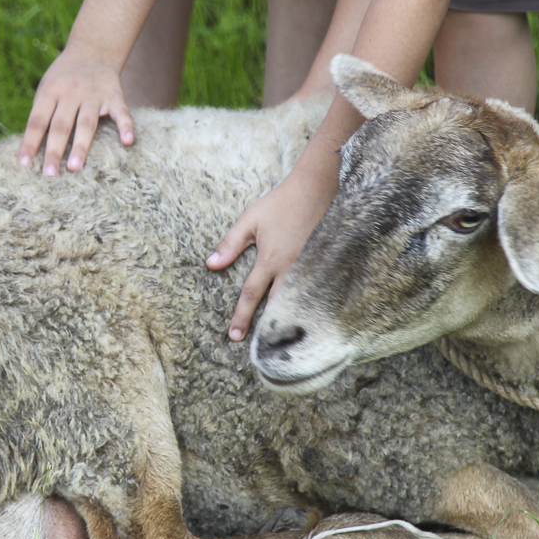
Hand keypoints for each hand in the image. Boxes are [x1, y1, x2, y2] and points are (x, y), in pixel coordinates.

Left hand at [17, 48, 136, 174]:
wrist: (93, 49)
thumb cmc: (64, 78)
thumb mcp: (48, 88)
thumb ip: (43, 114)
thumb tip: (32, 150)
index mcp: (50, 91)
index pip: (38, 120)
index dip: (30, 142)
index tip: (25, 164)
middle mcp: (71, 92)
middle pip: (61, 125)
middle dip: (54, 150)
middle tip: (49, 174)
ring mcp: (94, 94)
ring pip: (86, 123)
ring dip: (81, 146)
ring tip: (74, 168)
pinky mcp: (115, 96)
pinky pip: (121, 113)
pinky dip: (126, 126)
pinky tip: (127, 142)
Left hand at [207, 165, 338, 340]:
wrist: (319, 187)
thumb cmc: (282, 202)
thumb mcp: (251, 220)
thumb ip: (230, 244)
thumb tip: (211, 265)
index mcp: (270, 260)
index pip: (251, 295)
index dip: (241, 317)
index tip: (234, 337)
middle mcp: (291, 268)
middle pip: (278, 307)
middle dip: (267, 329)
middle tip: (260, 351)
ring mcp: (312, 269)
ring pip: (299, 303)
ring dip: (289, 322)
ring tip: (282, 343)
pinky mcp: (327, 266)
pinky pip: (317, 293)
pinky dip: (310, 308)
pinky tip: (310, 321)